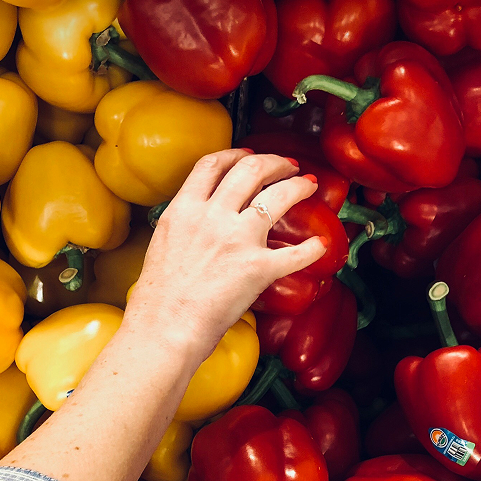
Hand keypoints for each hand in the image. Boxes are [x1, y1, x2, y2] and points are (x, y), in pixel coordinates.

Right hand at [123, 148, 326, 363]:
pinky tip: (321, 245)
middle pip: (250, 170)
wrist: (164, 327)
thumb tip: (198, 223)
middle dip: (275, 162)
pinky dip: (312, 249)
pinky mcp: (258, 267)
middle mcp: (212, 216)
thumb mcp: (163, 244)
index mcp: (184, 210)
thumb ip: (184, 225)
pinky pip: (296, 253)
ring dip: (298, 186)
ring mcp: (237, 239)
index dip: (236, 154)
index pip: (212, 165)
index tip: (249, 154)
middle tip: (288, 165)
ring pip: (278, 196)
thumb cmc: (158, 298)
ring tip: (309, 185)